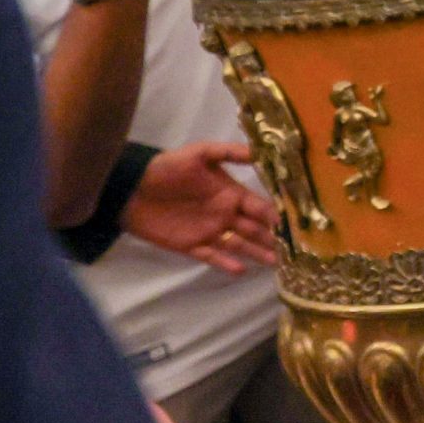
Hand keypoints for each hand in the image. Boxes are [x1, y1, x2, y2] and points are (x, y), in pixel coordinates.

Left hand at [123, 143, 278, 274]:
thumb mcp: (199, 153)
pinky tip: (240, 270)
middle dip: (272, 238)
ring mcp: (209, 231)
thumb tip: (261, 152)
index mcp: (230, 193)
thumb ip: (229, 153)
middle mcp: (224, 214)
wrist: (131, 188)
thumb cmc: (167, 168)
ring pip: (238, 244)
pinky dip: (225, 263)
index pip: (258, 206)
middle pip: (253, 229)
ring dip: (256, 252)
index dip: (274, 215)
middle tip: (292, 249)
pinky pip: (212, 256)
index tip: (291, 224)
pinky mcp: (190, 245)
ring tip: (274, 262)